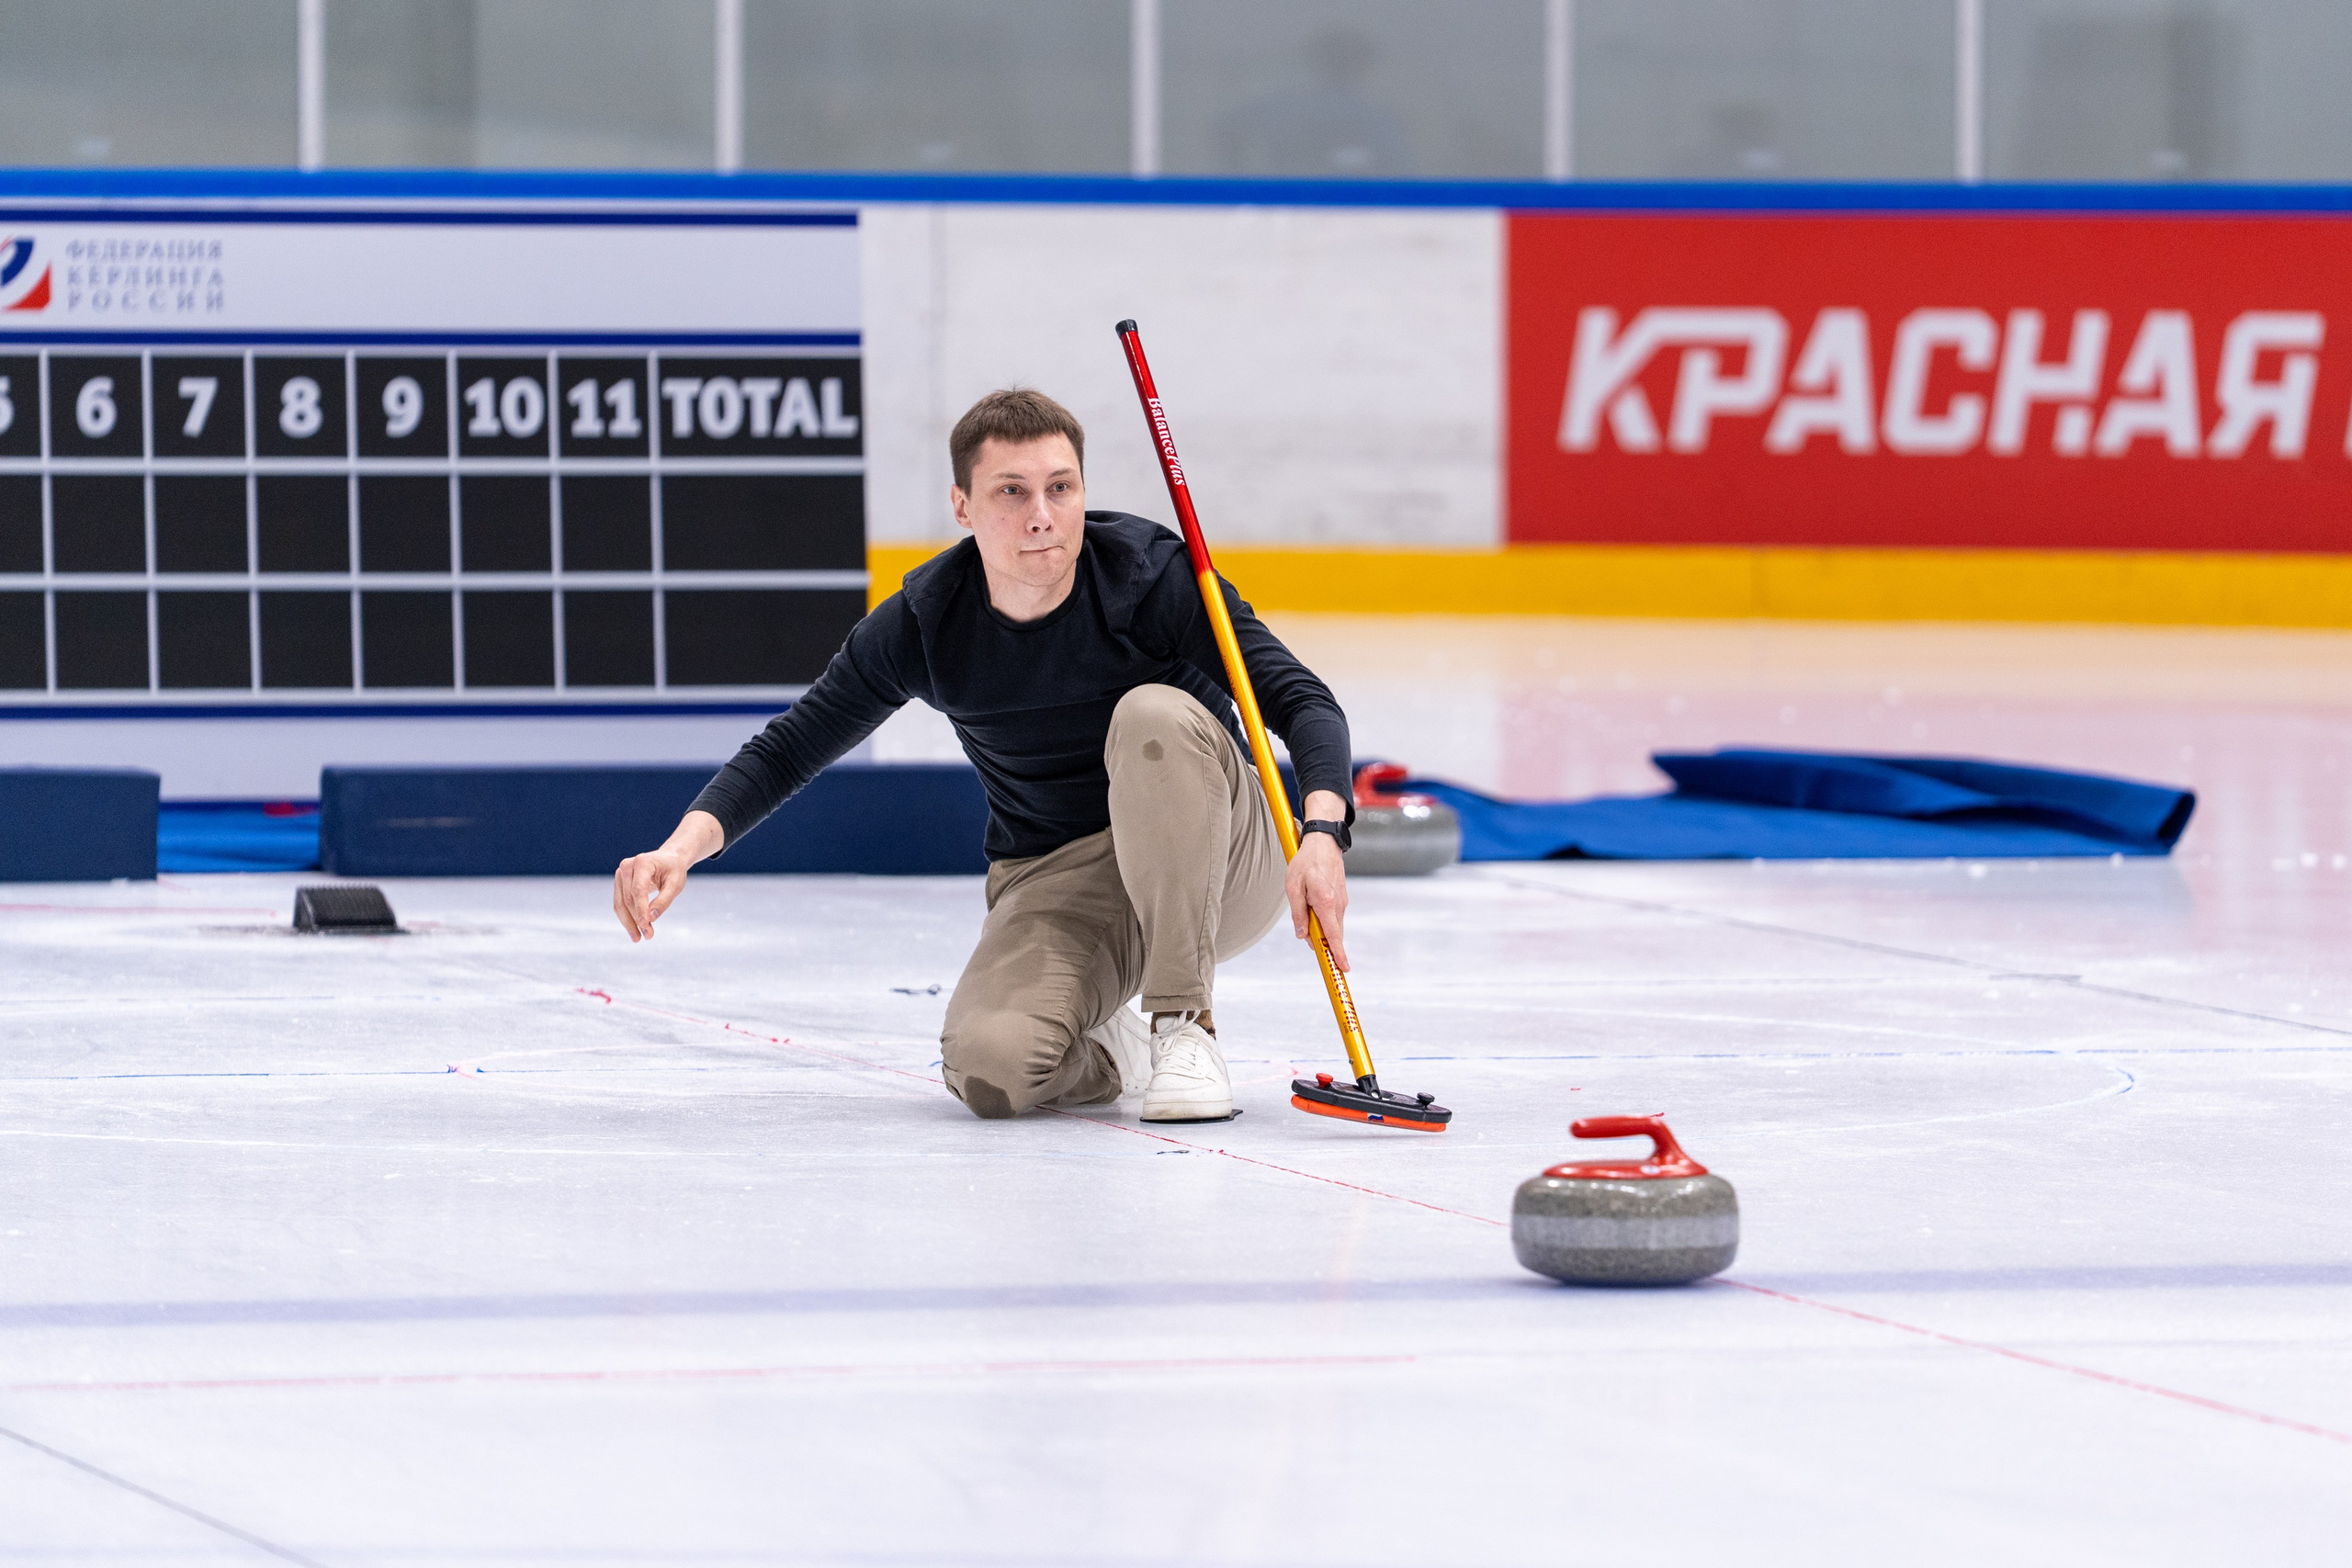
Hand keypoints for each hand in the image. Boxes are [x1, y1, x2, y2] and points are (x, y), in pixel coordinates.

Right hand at [612, 810, 722, 941]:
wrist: (668, 859)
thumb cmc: (674, 870)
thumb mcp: (676, 884)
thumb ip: (664, 900)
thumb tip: (651, 918)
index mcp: (643, 862)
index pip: (638, 890)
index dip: (641, 909)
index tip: (646, 926)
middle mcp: (627, 866)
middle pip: (628, 898)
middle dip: (637, 919)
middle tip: (648, 936)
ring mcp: (620, 873)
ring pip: (620, 903)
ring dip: (629, 922)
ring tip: (638, 938)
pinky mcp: (619, 882)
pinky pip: (619, 902)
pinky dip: (626, 917)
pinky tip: (634, 929)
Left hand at [1286, 821, 1349, 972]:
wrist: (1323, 843)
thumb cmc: (1306, 862)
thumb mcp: (1293, 887)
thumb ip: (1298, 913)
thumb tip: (1303, 935)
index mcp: (1325, 902)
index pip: (1333, 935)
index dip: (1337, 954)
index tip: (1342, 969)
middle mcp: (1338, 904)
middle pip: (1334, 934)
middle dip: (1324, 943)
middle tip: (1311, 943)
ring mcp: (1342, 901)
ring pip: (1333, 925)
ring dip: (1321, 929)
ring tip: (1307, 914)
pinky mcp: (1341, 898)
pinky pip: (1333, 916)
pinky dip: (1325, 920)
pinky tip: (1312, 909)